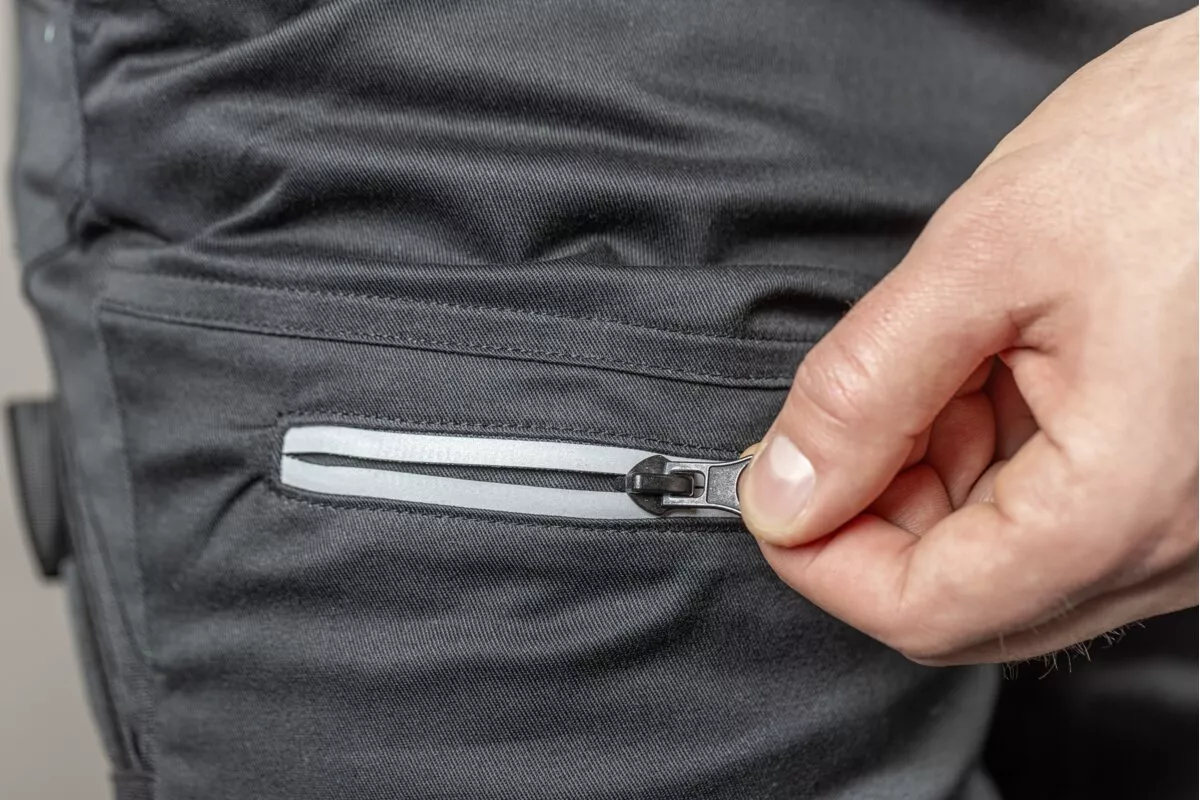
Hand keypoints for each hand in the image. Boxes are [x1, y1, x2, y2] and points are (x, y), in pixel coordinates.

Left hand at [739, 10, 1198, 664]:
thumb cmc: (1177, 154)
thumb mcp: (983, 258)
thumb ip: (863, 391)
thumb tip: (783, 490)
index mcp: (1123, 503)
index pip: (924, 611)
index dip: (819, 555)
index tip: (772, 490)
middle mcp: (1173, 545)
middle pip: (960, 600)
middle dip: (873, 511)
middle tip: (847, 411)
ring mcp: (1185, 527)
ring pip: (1001, 564)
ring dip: (930, 480)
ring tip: (940, 364)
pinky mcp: (1180, 491)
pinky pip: (1055, 522)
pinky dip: (988, 464)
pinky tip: (987, 377)